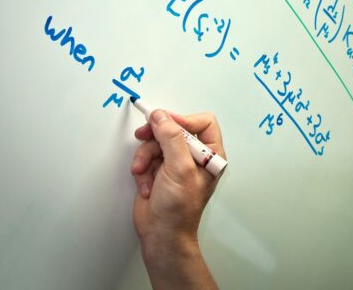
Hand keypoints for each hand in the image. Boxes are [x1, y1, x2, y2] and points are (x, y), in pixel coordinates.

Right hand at [131, 109, 224, 288]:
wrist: (161, 235)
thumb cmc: (179, 210)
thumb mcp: (179, 169)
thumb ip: (171, 139)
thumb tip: (162, 116)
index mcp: (211, 154)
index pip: (202, 122)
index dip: (183, 119)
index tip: (165, 123)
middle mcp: (194, 156)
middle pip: (173, 129)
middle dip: (156, 137)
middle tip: (143, 135)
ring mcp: (175, 163)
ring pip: (156, 142)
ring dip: (145, 157)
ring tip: (142, 173)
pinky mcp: (158, 170)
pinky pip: (146, 157)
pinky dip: (142, 170)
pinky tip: (146, 185)